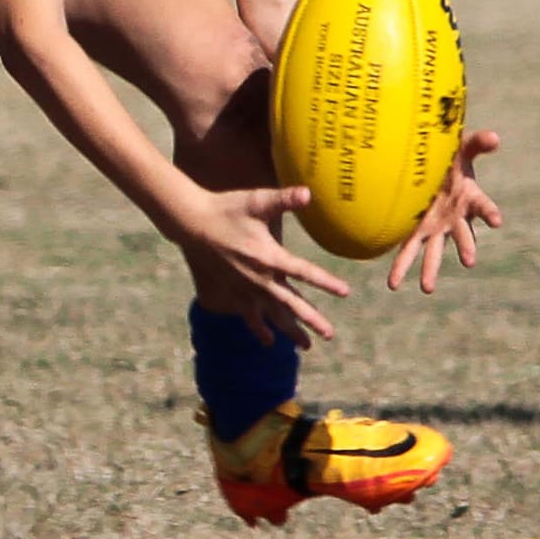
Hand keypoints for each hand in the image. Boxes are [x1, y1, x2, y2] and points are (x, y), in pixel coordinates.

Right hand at [173, 185, 350, 349]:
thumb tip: (309, 192)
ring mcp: (246, 289)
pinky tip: (269, 342)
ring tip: (306, 346)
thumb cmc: (227, 210)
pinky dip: (260, 330)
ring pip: (273, 316)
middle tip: (329, 334)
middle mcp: (260, 279)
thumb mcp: (257, 202)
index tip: (345, 292)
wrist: (194, 224)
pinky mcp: (234, 293)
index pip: (304, 272)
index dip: (326, 282)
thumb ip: (284, 199)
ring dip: (290, 331)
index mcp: (269, 257)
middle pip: (292, 304)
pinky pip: (250, 317)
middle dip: (312, 320)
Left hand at [388, 128, 502, 293]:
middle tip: (469, 262)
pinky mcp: (415, 230)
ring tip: (427, 289)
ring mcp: (435, 227)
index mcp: (469, 199)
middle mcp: (455, 218)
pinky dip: (399, 265)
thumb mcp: (463, 149)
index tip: (496, 221)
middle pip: (463, 236)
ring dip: (430, 269)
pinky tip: (392, 283)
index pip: (484, 207)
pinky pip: (407, 249)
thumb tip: (495, 137)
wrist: (429, 168)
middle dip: (466, 248)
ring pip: (434, 251)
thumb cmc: (449, 159)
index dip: (490, 213)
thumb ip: (477, 144)